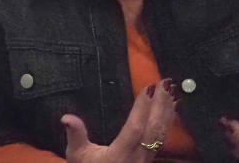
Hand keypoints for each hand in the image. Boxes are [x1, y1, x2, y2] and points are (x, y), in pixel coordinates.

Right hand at [62, 79, 176, 162]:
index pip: (134, 129)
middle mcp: (136, 158)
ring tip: (172, 91)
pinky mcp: (149, 159)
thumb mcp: (77, 156)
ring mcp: (146, 160)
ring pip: (161, 135)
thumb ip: (75, 136)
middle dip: (161, 105)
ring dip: (167, 111)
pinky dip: (168, 122)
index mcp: (118, 156)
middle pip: (153, 130)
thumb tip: (67, 117)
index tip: (148, 88)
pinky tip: (172, 109)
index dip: (142, 109)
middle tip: (165, 83)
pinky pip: (162, 139)